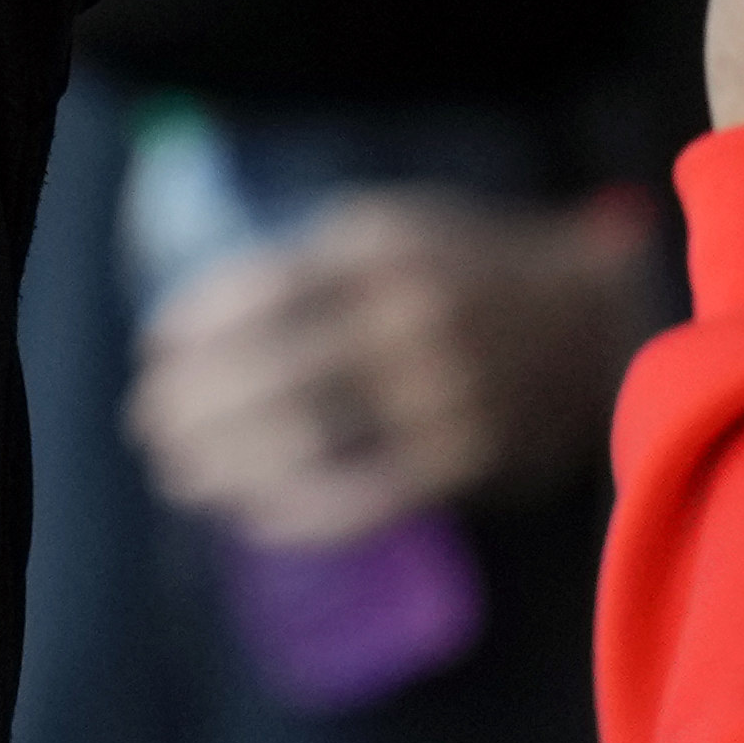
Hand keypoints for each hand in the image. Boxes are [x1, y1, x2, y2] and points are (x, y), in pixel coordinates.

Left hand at [130, 185, 661, 549]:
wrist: (594, 319)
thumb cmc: (465, 271)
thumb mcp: (393, 228)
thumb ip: (312, 263)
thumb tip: (202, 323)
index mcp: (382, 248)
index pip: (261, 289)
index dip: (195, 325)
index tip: (153, 350)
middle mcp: (412, 315)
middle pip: (272, 370)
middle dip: (194, 405)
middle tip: (149, 424)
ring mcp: (444, 391)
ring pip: (310, 439)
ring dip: (228, 464)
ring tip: (183, 474)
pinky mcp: (468, 459)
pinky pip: (365, 497)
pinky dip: (300, 511)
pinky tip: (256, 513)